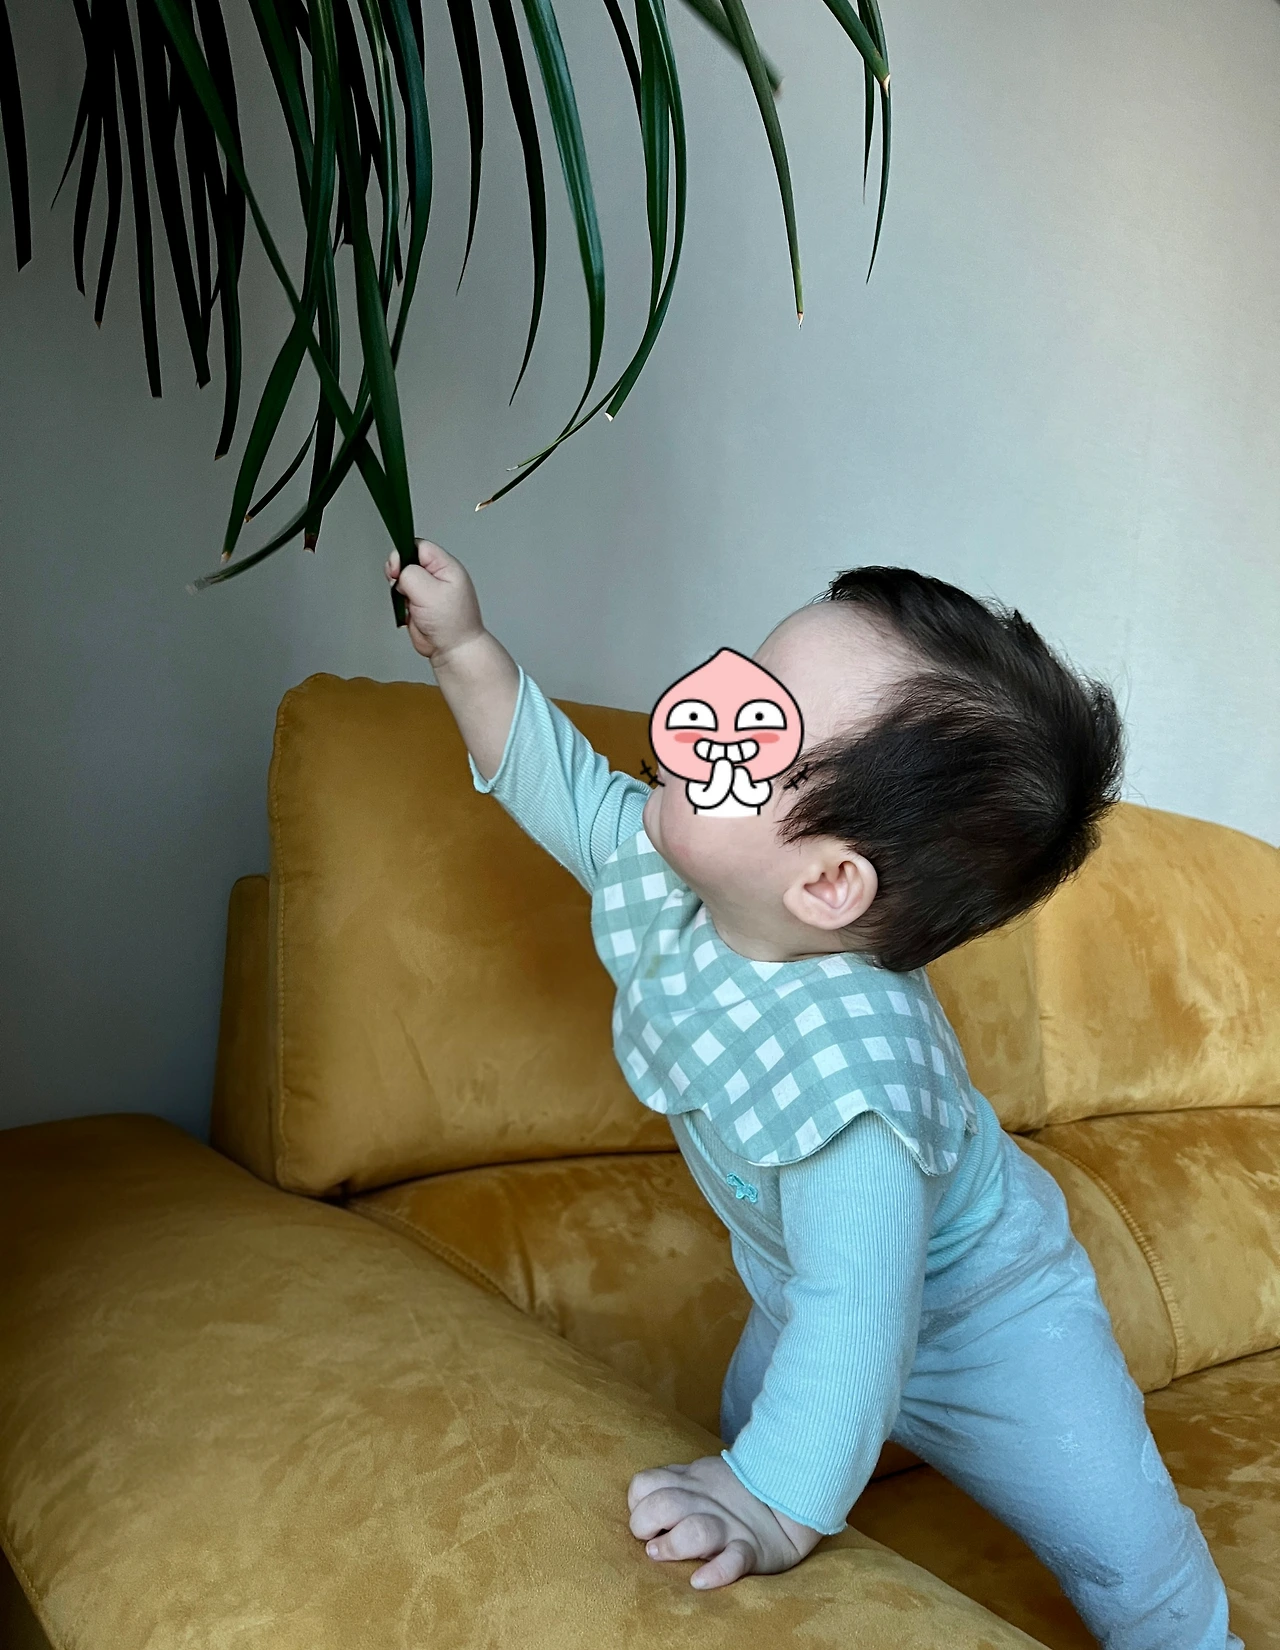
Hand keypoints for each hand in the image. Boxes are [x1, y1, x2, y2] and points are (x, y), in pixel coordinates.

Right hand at [385, 539, 485, 665]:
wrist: (453, 650)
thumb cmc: (451, 623)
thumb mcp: (428, 591)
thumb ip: (410, 574)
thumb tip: (400, 570)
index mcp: (446, 567)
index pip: (419, 546)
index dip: (404, 554)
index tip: (397, 568)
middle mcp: (438, 576)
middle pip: (408, 561)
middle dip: (399, 572)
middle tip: (400, 586)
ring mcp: (428, 590)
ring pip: (402, 579)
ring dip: (399, 590)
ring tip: (409, 602)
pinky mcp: (419, 604)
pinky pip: (402, 595)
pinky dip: (400, 602)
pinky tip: (408, 611)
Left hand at [628, 1455, 822, 1589]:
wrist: (788, 1495)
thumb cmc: (733, 1491)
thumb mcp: (700, 1475)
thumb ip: (672, 1483)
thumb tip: (640, 1500)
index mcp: (689, 1482)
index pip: (646, 1483)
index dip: (636, 1502)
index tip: (645, 1520)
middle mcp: (705, 1502)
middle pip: (664, 1504)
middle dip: (644, 1523)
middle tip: (650, 1543)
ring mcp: (728, 1526)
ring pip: (696, 1531)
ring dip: (674, 1544)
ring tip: (661, 1554)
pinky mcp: (751, 1550)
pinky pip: (734, 1561)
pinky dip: (717, 1572)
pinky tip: (700, 1581)